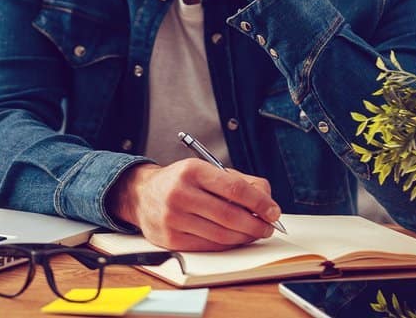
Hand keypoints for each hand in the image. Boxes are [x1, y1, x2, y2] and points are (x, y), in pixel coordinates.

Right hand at [108, 159, 281, 250]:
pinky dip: (228, 244)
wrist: (142, 195)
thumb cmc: (180, 182)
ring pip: (221, 234)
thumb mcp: (205, 170)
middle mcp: (180, 193)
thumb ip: (239, 181)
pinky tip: (235, 238)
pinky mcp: (171, 239)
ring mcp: (174, 218)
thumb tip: (266, 199)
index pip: (234, 188)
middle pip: (229, 214)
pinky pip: (209, 246)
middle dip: (256, 224)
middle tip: (268, 226)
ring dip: (244, 236)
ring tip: (254, 232)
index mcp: (192, 171)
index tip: (273, 210)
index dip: (259, 202)